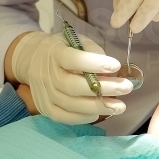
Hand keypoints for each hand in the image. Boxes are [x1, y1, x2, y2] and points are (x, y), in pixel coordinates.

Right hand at [11, 31, 132, 124]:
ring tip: (120, 106)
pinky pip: (64, 117)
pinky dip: (83, 118)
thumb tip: (111, 71)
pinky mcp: (45, 107)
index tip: (116, 66)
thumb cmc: (62, 49)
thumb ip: (92, 52)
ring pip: (71, 104)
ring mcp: (45, 93)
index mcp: (55, 53)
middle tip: (126, 88)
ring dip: (99, 107)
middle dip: (103, 89)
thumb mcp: (75, 40)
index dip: (95, 64)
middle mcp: (47, 74)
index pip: (74, 59)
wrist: (31, 59)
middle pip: (74, 86)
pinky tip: (99, 113)